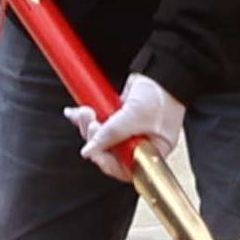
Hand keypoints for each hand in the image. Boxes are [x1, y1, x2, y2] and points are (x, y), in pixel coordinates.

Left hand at [71, 72, 190, 188]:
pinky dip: (87, 118)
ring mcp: (128, 132)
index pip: (126, 169)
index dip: (107, 162)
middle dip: (94, 139)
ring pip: (99, 139)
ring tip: (85, 112)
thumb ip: (111, 134)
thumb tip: (90, 151)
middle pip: (108, 154)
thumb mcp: (135, 116)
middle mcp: (140, 144)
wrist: (161, 71)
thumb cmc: (161, 94)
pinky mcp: (118, 120)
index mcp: (152, 151)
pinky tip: (78, 112)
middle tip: (91, 123)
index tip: (96, 151)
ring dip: (87, 125)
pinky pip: (98, 125)